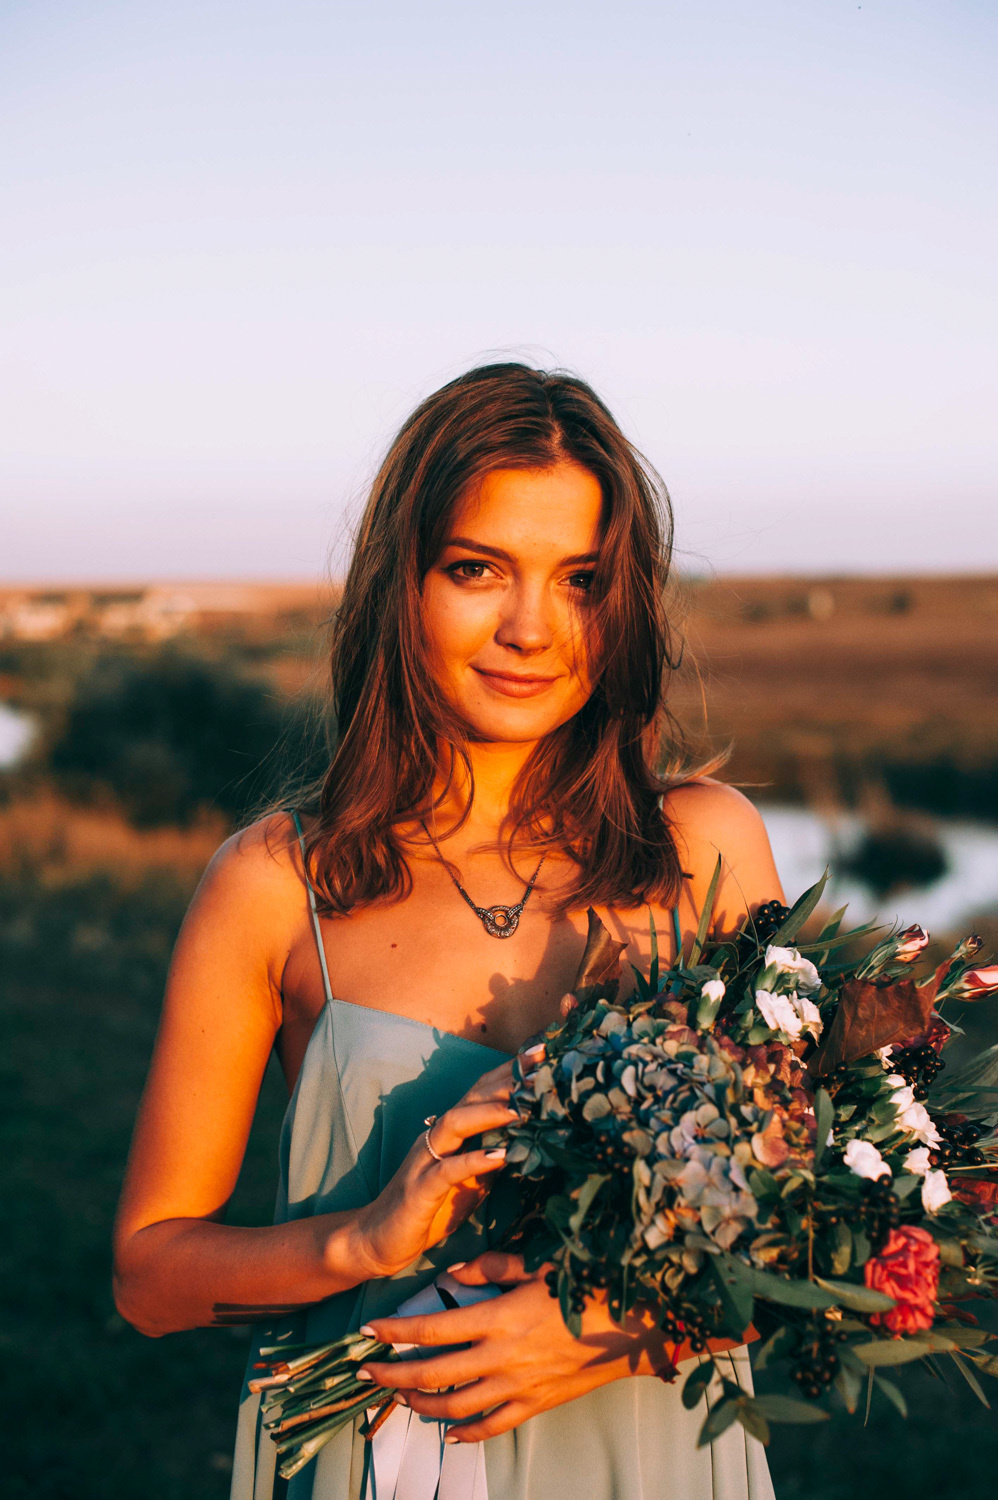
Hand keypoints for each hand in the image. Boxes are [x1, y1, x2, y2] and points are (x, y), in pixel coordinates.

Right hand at [350, 1056, 538, 1281]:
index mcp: (452, 1132)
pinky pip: (447, 1170)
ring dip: (489, 1113)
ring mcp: (426, 1159)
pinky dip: (473, 1160)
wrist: (381, 1240)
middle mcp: (437, 1136)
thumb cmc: (431, 1209)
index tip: (543, 1053)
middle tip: (541, 1065)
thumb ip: (495, 1158)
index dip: (510, 1071)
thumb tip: (535, 1141)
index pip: (482, 1091)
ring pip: (456, 1123)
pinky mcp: (420, 1189)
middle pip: (472, 1097)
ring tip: (522, 1109)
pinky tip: (499, 1156)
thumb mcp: (473, 1181)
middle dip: (506, 1080)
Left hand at [355, 1251, 669, 1441]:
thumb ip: (492, 1263)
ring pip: (456, 1407)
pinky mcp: (535, 1405)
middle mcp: (502, 1358)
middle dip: (392, 1374)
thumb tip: (453, 1273)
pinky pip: (493, 1427)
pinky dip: (466, 1433)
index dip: (396, 1331)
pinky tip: (449, 1432)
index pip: (432, 1329)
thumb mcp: (538, 1263)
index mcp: (500, 1317)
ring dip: (421, 1403)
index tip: (367, 1331)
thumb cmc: (586, 1286)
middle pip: (432, 1374)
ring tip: (400, 1396)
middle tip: (364, 1372)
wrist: (634, 1328)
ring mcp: (518, 1387)